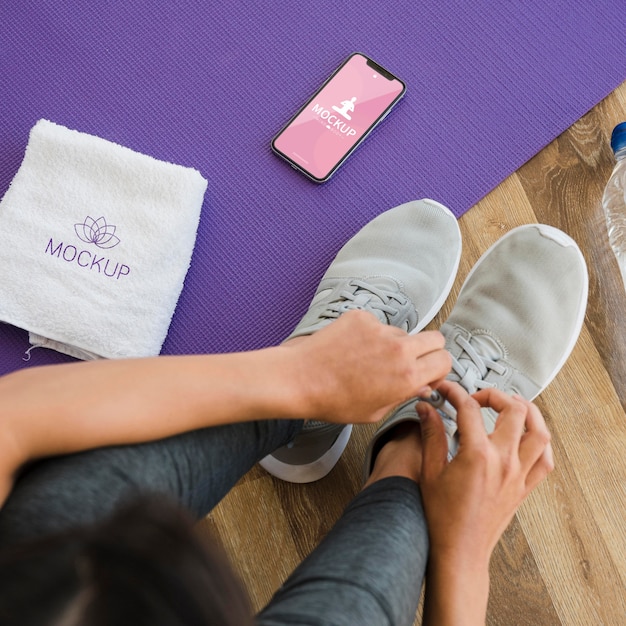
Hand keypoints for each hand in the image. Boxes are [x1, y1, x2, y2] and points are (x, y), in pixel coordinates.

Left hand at [283, 310, 450, 423]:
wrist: (301, 379)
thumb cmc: (335, 401)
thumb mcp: (376, 411)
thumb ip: (405, 395)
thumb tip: (422, 385)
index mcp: (407, 376)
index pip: (445, 360)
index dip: (437, 369)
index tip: (427, 374)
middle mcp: (399, 349)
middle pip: (435, 338)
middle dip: (428, 350)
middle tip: (410, 361)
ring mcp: (380, 329)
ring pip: (402, 333)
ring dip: (394, 344)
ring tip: (367, 360)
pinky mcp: (362, 317)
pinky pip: (377, 324)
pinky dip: (370, 335)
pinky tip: (352, 349)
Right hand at [419, 380, 553, 566]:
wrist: (460, 552)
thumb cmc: (442, 517)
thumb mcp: (430, 471)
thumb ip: (431, 435)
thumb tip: (425, 408)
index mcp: (477, 455)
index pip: (469, 408)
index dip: (455, 392)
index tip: (446, 390)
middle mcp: (503, 461)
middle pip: (514, 410)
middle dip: (496, 395)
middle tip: (478, 397)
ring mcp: (518, 475)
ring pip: (539, 431)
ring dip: (528, 411)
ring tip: (512, 404)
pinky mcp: (524, 488)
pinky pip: (545, 459)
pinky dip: (540, 441)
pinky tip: (527, 435)